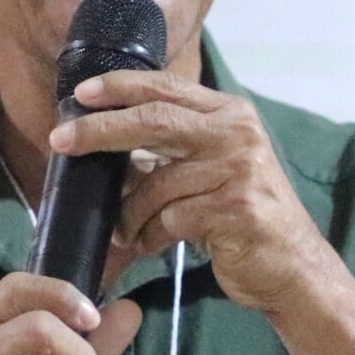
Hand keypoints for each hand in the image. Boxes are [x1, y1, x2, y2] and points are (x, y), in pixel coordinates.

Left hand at [51, 72, 342, 315]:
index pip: (166, 88)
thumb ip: (173, 150)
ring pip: (155, 183)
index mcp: (230, 114)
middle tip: (60, 141)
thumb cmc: (245, 219)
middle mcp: (238, 133)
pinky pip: (169, 219)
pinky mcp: (235, 209)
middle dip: (99, 130)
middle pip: (153, 121)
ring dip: (128, 213)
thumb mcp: (214, 170)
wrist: (293, 268)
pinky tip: (148, 245)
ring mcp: (239, 170)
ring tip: (124, 231)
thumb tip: (106, 142)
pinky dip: (149, 236)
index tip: (81, 93)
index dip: (120, 87)